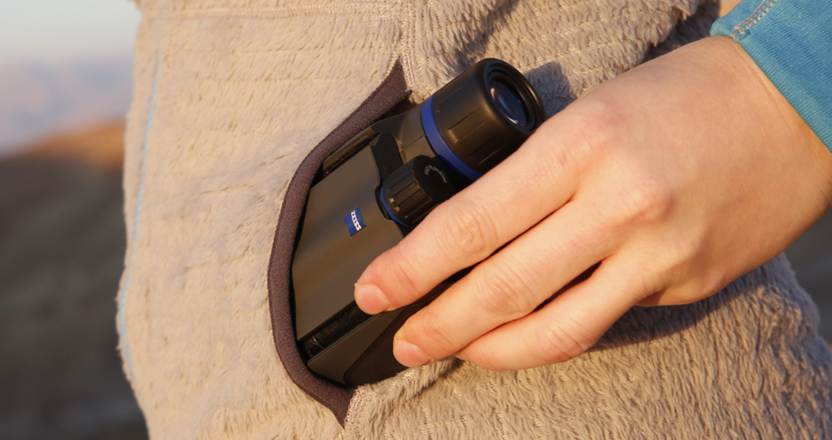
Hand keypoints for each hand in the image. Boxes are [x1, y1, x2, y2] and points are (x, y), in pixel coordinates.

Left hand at [354, 36, 831, 370]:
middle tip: (402, 340)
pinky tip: (529, 332)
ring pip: (555, 331)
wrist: (797, 105)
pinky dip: (556, 332)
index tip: (376, 291)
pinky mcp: (687, 285)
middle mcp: (618, 205)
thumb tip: (475, 233)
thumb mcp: (591, 113)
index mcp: (580, 146)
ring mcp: (658, 255)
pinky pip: (605, 321)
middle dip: (439, 324)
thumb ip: (536, 175)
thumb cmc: (684, 95)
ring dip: (491, 351)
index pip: (474, 222)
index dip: (414, 267)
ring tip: (454, 351)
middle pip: (504, 290)